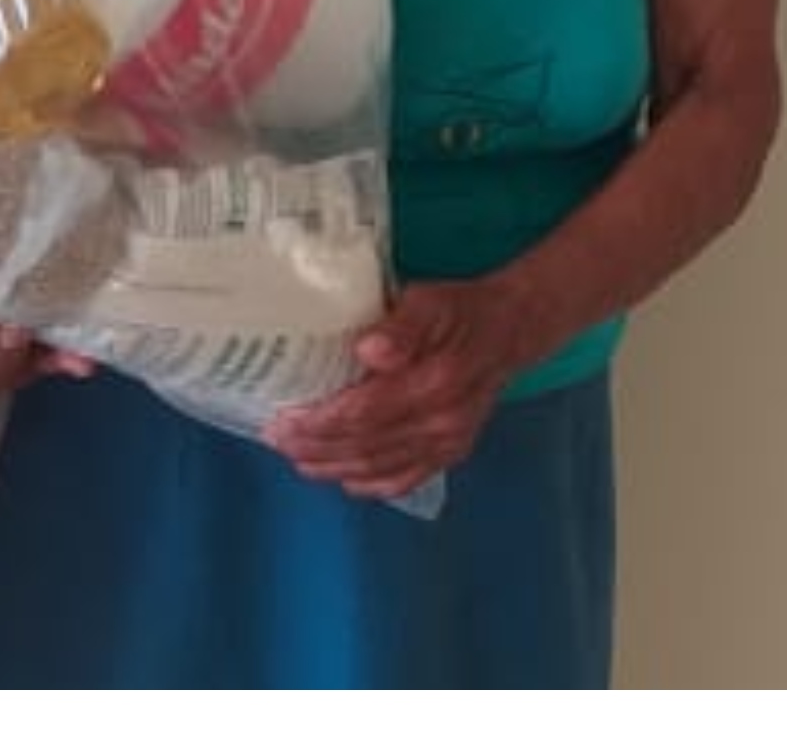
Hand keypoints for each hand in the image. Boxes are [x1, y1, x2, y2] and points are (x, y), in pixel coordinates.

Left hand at [264, 278, 538, 501]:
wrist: (509, 331)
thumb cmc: (460, 310)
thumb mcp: (430, 301)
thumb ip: (402, 326)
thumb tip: (367, 349)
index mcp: (434, 382)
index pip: (365, 413)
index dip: (321, 423)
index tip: (283, 421)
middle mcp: (441, 422)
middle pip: (366, 446)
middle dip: (316, 448)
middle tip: (277, 441)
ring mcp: (448, 444)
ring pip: (381, 467)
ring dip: (335, 469)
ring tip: (299, 461)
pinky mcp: (451, 454)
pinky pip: (406, 479)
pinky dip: (372, 485)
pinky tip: (346, 481)